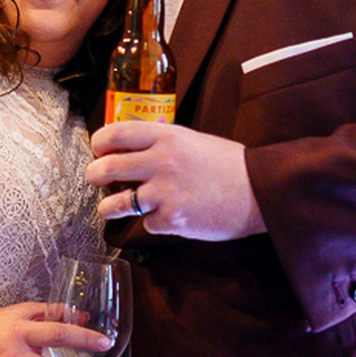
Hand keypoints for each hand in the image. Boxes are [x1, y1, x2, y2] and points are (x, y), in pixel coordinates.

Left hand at [87, 120, 266, 240]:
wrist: (261, 190)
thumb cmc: (229, 164)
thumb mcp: (192, 140)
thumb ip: (161, 143)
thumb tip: (130, 149)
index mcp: (165, 136)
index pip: (114, 133)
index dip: (99, 144)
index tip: (99, 151)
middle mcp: (160, 161)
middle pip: (105, 168)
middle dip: (94, 176)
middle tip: (96, 179)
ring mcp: (164, 192)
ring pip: (115, 203)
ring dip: (108, 207)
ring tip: (111, 208)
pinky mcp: (171, 220)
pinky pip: (146, 223)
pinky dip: (153, 222)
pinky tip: (167, 216)